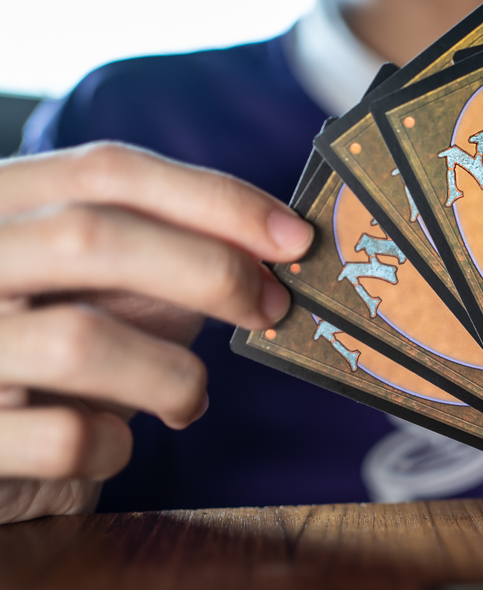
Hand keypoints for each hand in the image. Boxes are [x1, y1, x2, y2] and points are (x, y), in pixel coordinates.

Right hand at [0, 142, 312, 522]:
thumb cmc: (54, 359)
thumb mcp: (103, 290)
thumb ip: (167, 255)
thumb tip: (276, 244)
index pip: (106, 171)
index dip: (213, 198)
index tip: (292, 235)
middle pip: (90, 234)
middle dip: (208, 269)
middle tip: (270, 306)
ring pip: (78, 341)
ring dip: (173, 375)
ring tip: (189, 398)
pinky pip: (65, 438)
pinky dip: (116, 446)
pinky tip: (114, 445)